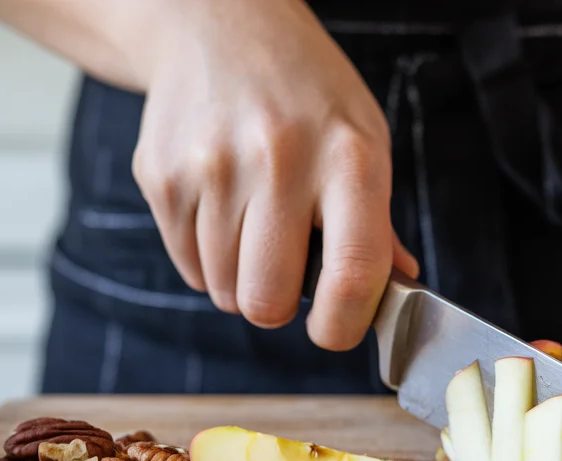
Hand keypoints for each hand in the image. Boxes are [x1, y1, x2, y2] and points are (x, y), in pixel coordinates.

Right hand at [129, 0, 417, 347]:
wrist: (219, 24)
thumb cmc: (306, 93)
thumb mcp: (364, 138)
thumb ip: (379, 222)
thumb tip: (401, 288)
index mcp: (348, 157)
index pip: (353, 274)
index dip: (344, 325)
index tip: (336, 330)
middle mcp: (279, 160)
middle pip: (268, 300)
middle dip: (279, 304)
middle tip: (287, 272)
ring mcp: (212, 167)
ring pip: (223, 290)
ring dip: (241, 279)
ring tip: (255, 225)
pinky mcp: (161, 175)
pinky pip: (187, 266)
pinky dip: (206, 257)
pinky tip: (223, 209)